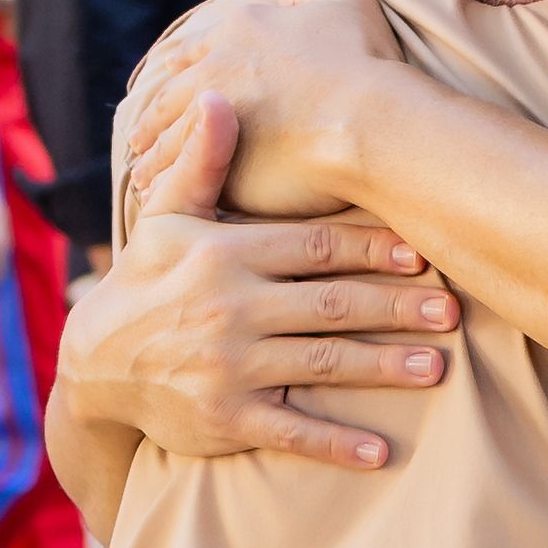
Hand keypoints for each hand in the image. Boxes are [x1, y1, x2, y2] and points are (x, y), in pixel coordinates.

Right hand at [58, 89, 458, 471]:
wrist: (94, 367)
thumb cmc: (145, 281)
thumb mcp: (165, 218)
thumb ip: (200, 162)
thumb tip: (217, 95)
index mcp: (225, 256)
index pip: (314, 248)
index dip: (372, 249)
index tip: (422, 252)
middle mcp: (231, 310)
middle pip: (332, 304)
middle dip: (397, 307)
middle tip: (454, 310)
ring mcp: (230, 368)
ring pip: (324, 364)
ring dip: (384, 367)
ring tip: (437, 367)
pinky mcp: (227, 419)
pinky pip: (292, 430)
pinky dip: (336, 443)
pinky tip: (380, 452)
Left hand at [123, 0, 399, 223]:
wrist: (372, 120)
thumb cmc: (368, 64)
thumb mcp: (348, 3)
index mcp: (243, 28)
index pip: (193, 51)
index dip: (177, 71)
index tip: (167, 85)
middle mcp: (216, 65)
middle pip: (169, 96)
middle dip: (152, 119)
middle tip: (138, 138)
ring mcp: (211, 114)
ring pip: (166, 137)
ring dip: (152, 155)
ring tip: (142, 176)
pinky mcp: (216, 158)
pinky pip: (178, 172)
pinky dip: (164, 183)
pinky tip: (161, 196)